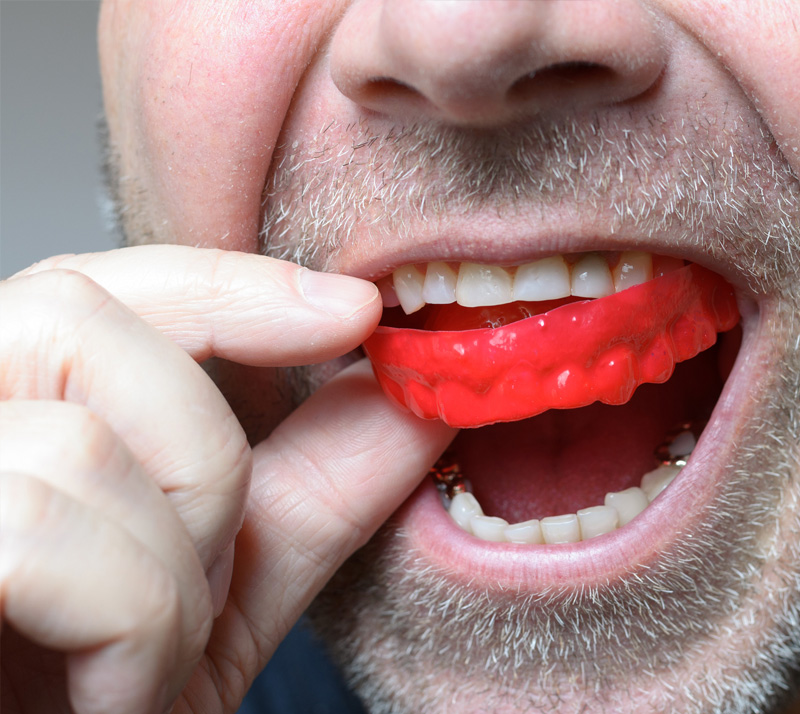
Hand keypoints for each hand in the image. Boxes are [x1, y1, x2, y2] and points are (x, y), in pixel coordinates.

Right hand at [0, 245, 454, 713]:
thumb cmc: (102, 694)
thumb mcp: (225, 583)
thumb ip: (313, 483)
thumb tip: (403, 402)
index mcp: (5, 410)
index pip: (98, 285)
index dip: (231, 284)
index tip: (355, 310)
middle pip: (79, 323)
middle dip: (199, 460)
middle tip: (205, 577)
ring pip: (77, 446)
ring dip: (167, 580)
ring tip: (142, 663)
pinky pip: (35, 533)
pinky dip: (127, 631)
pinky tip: (106, 696)